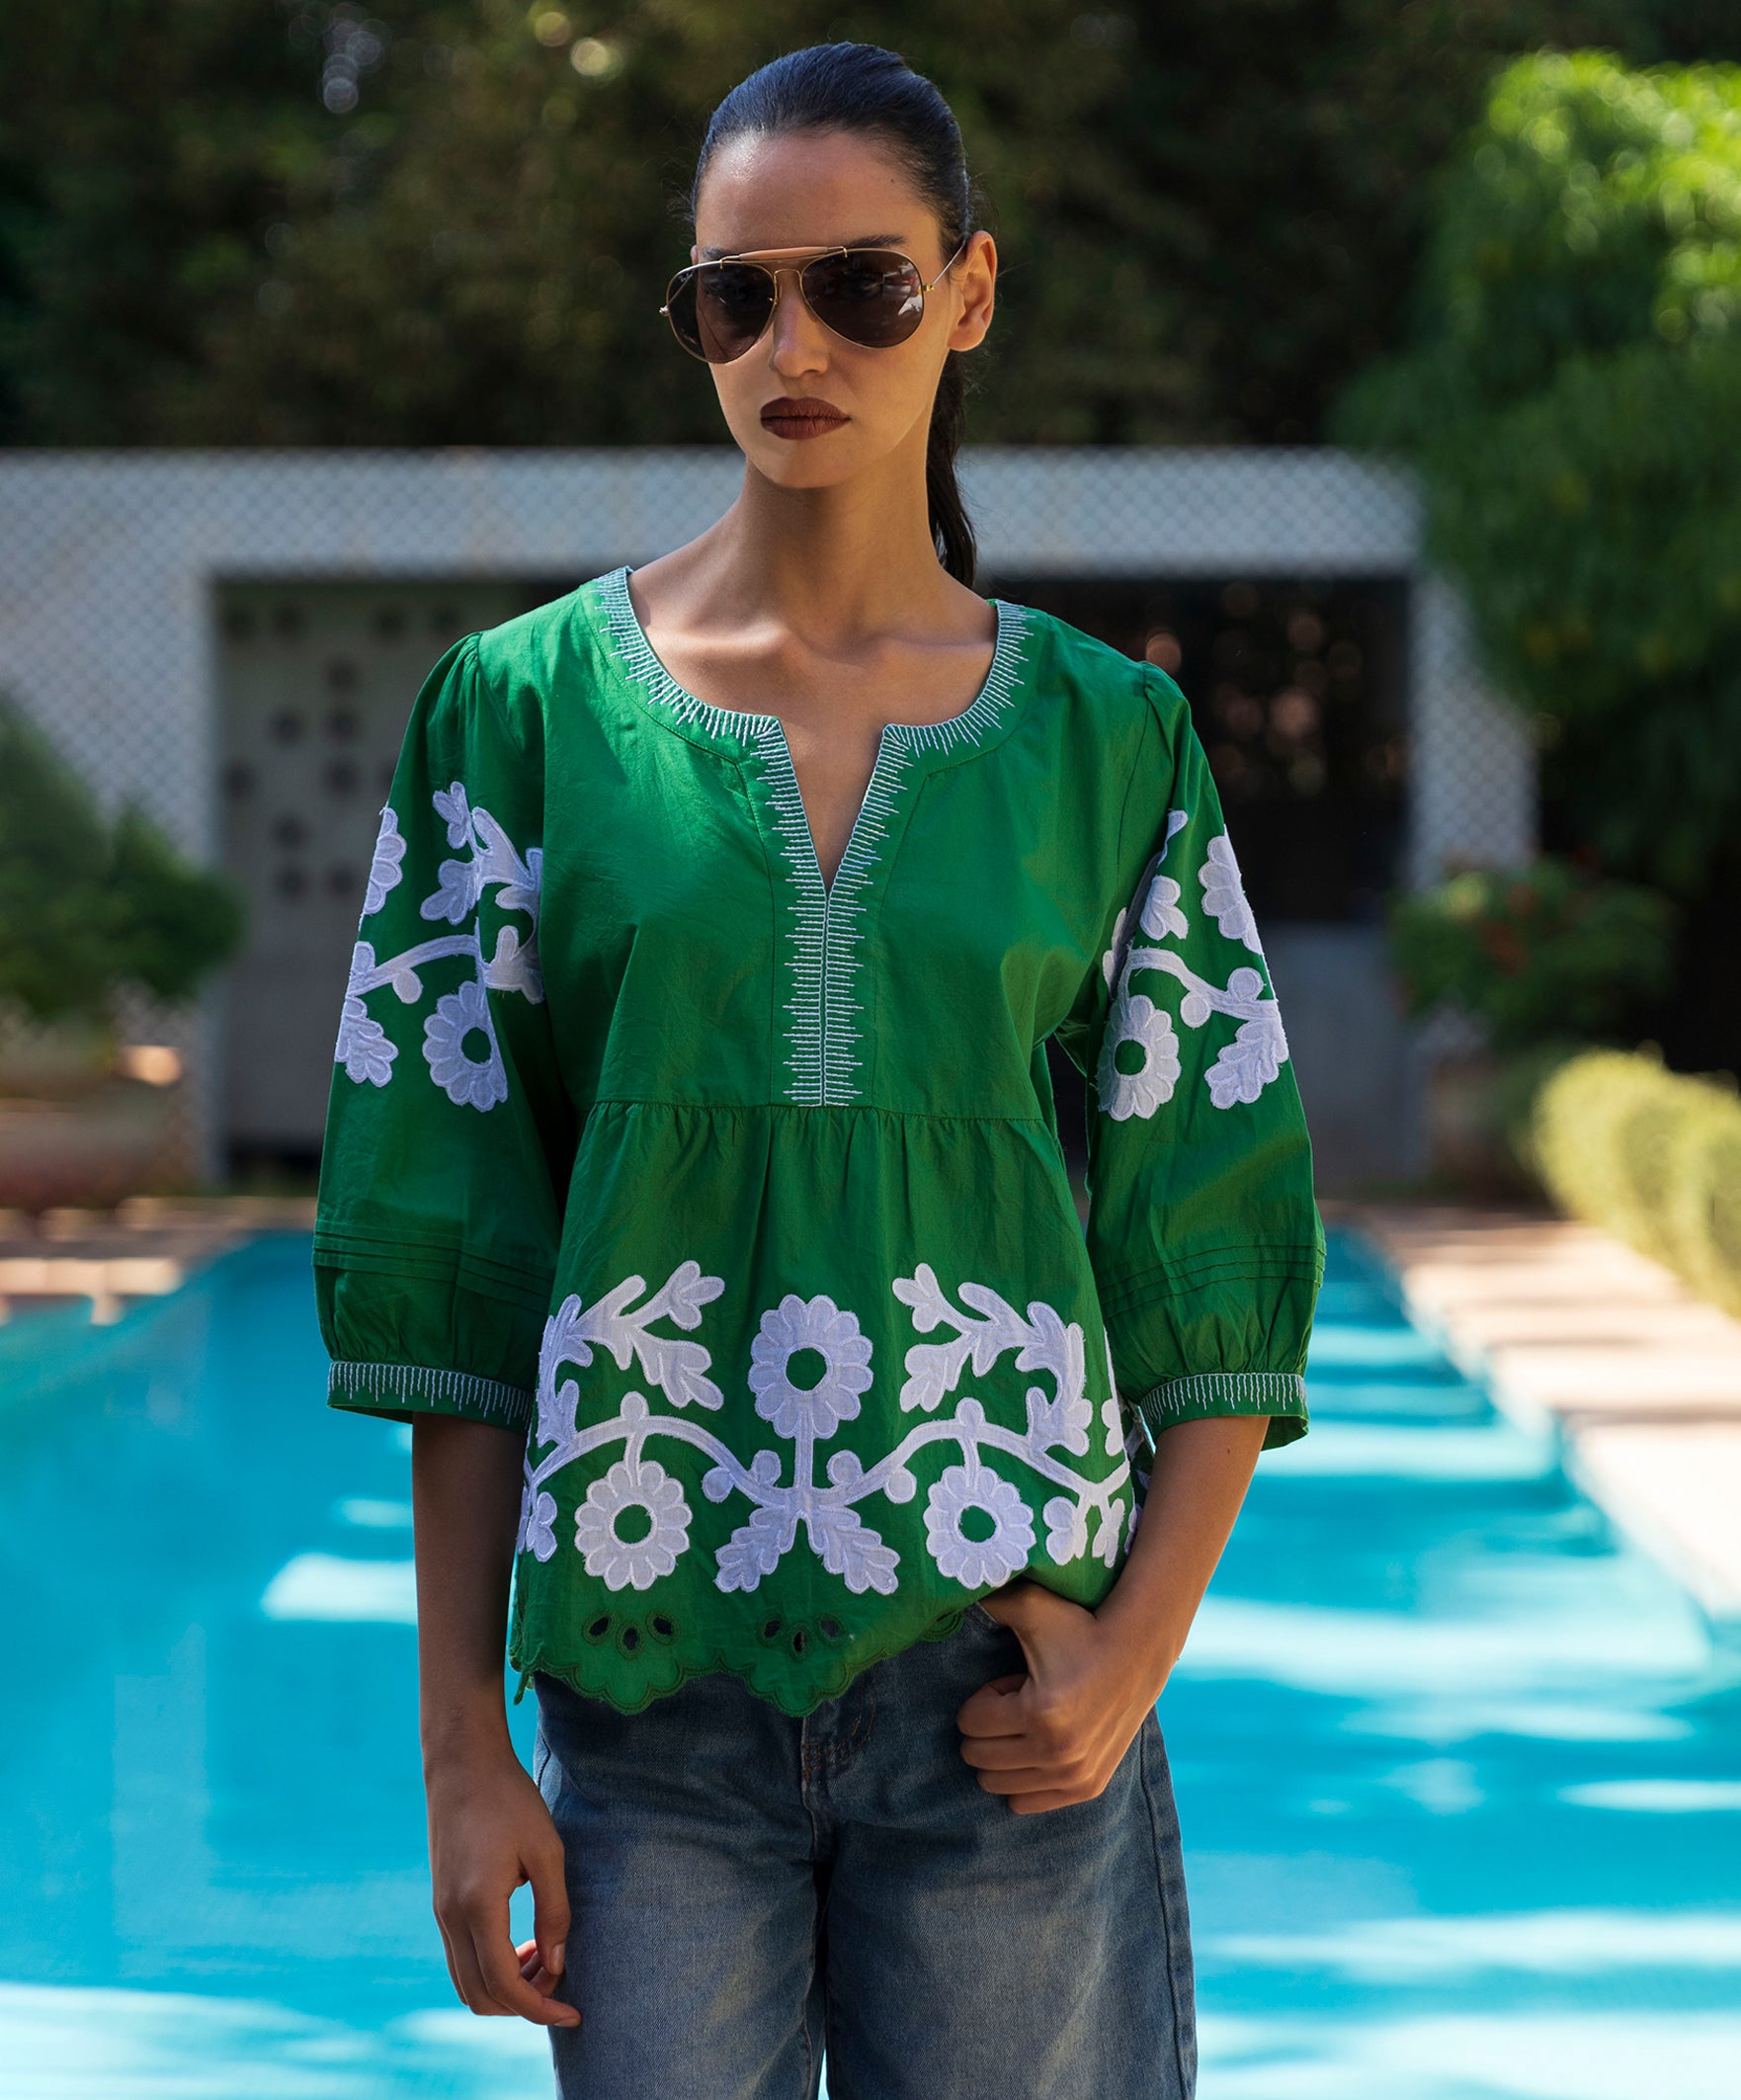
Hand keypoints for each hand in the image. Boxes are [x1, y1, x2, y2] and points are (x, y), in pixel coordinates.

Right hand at [425, 1743, 580, 2027]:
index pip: (504, 1984)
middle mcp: (450, 1917)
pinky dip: (490, 1968)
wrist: (462, 1762)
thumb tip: (557, 1963)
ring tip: (543, 1958)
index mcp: (477, 1905)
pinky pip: (461, 1959)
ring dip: (506, 1987)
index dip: (539, 2008)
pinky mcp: (440, 1904)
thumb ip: (554, 1911)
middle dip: (524, 2002)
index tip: (573, 2013)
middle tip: (561, 1976)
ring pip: (467, 1982)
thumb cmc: (510, 1799)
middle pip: (481, 1995)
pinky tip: (521, 1943)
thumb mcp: (546, 1850)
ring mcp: (440, 1912)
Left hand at [954, 1578, 1165, 1813]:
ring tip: (1032, 1722)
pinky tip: (1043, 1745)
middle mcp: (1058, 1752)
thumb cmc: (1079, 1629)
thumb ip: (990, 1599)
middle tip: (1018, 1703)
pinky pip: (1023, 1804)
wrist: (1137, 1655)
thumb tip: (948, 1587)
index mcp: (1040, 1713)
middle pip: (978, 1758)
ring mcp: (1074, 1776)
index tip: (1010, 1682)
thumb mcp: (1034, 1607)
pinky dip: (1021, 1778)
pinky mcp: (1086, 1789)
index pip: (969, 1724)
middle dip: (989, 1727)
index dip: (984, 1698)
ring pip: (995, 1785)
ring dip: (1004, 1752)